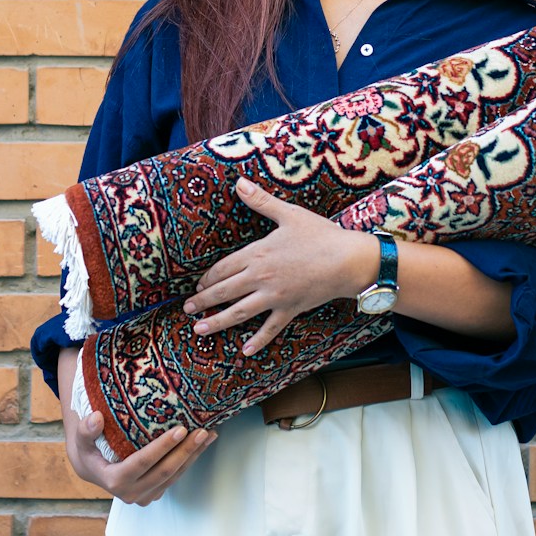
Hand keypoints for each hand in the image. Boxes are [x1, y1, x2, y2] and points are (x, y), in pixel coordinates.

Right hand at [64, 408, 216, 505]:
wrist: (93, 468)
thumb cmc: (88, 449)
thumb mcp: (81, 440)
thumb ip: (86, 430)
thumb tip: (96, 418)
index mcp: (114, 481)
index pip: (142, 463)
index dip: (162, 447)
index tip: (180, 429)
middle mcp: (131, 493)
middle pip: (165, 472)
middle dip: (186, 451)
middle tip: (202, 431)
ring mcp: (144, 496)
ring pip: (174, 476)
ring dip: (193, 456)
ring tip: (209, 435)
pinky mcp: (154, 493)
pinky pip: (175, 477)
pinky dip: (190, 460)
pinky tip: (201, 444)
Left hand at [183, 177, 377, 355]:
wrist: (348, 260)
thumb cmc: (320, 235)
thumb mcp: (288, 214)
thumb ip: (261, 201)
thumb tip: (240, 183)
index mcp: (257, 254)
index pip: (224, 268)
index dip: (208, 278)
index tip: (197, 286)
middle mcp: (261, 278)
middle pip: (225, 292)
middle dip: (204, 301)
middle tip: (187, 309)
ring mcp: (275, 297)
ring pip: (239, 313)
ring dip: (217, 322)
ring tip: (199, 329)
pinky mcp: (290, 309)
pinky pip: (270, 329)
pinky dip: (258, 341)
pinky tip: (245, 351)